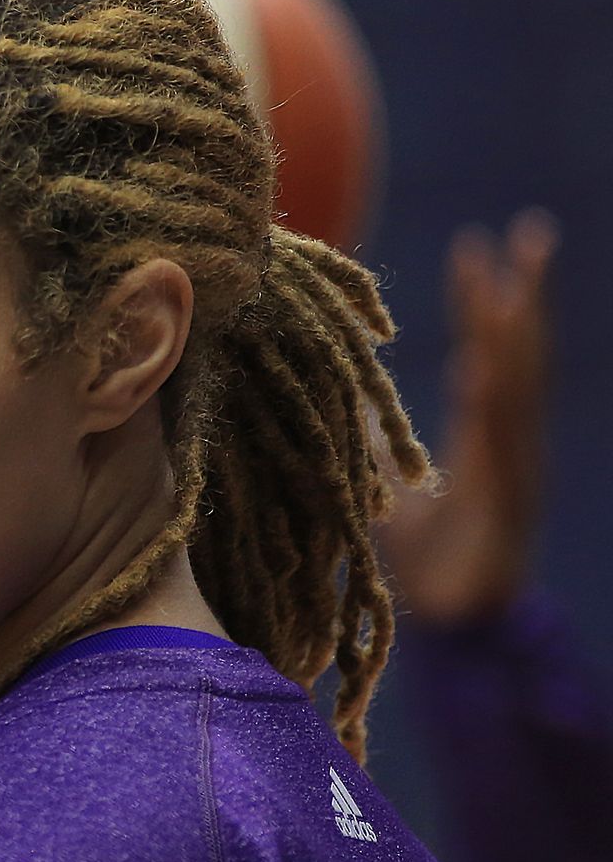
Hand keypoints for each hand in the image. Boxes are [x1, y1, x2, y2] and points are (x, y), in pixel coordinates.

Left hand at [382, 209, 557, 626]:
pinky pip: (502, 449)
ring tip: (512, 287)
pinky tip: (484, 372)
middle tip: (529, 235)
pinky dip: (495, 408)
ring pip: (518, 392)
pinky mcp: (509, 507)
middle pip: (520, 356)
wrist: (454, 625)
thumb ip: (371, 438)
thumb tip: (332, 394)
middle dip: (524, 297)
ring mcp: (515, 470)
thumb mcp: (386, 483)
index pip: (486, 351)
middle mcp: (505, 442)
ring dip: (516, 340)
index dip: (482, 303)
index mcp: (481, 433)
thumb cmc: (425, 557)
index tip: (476, 248)